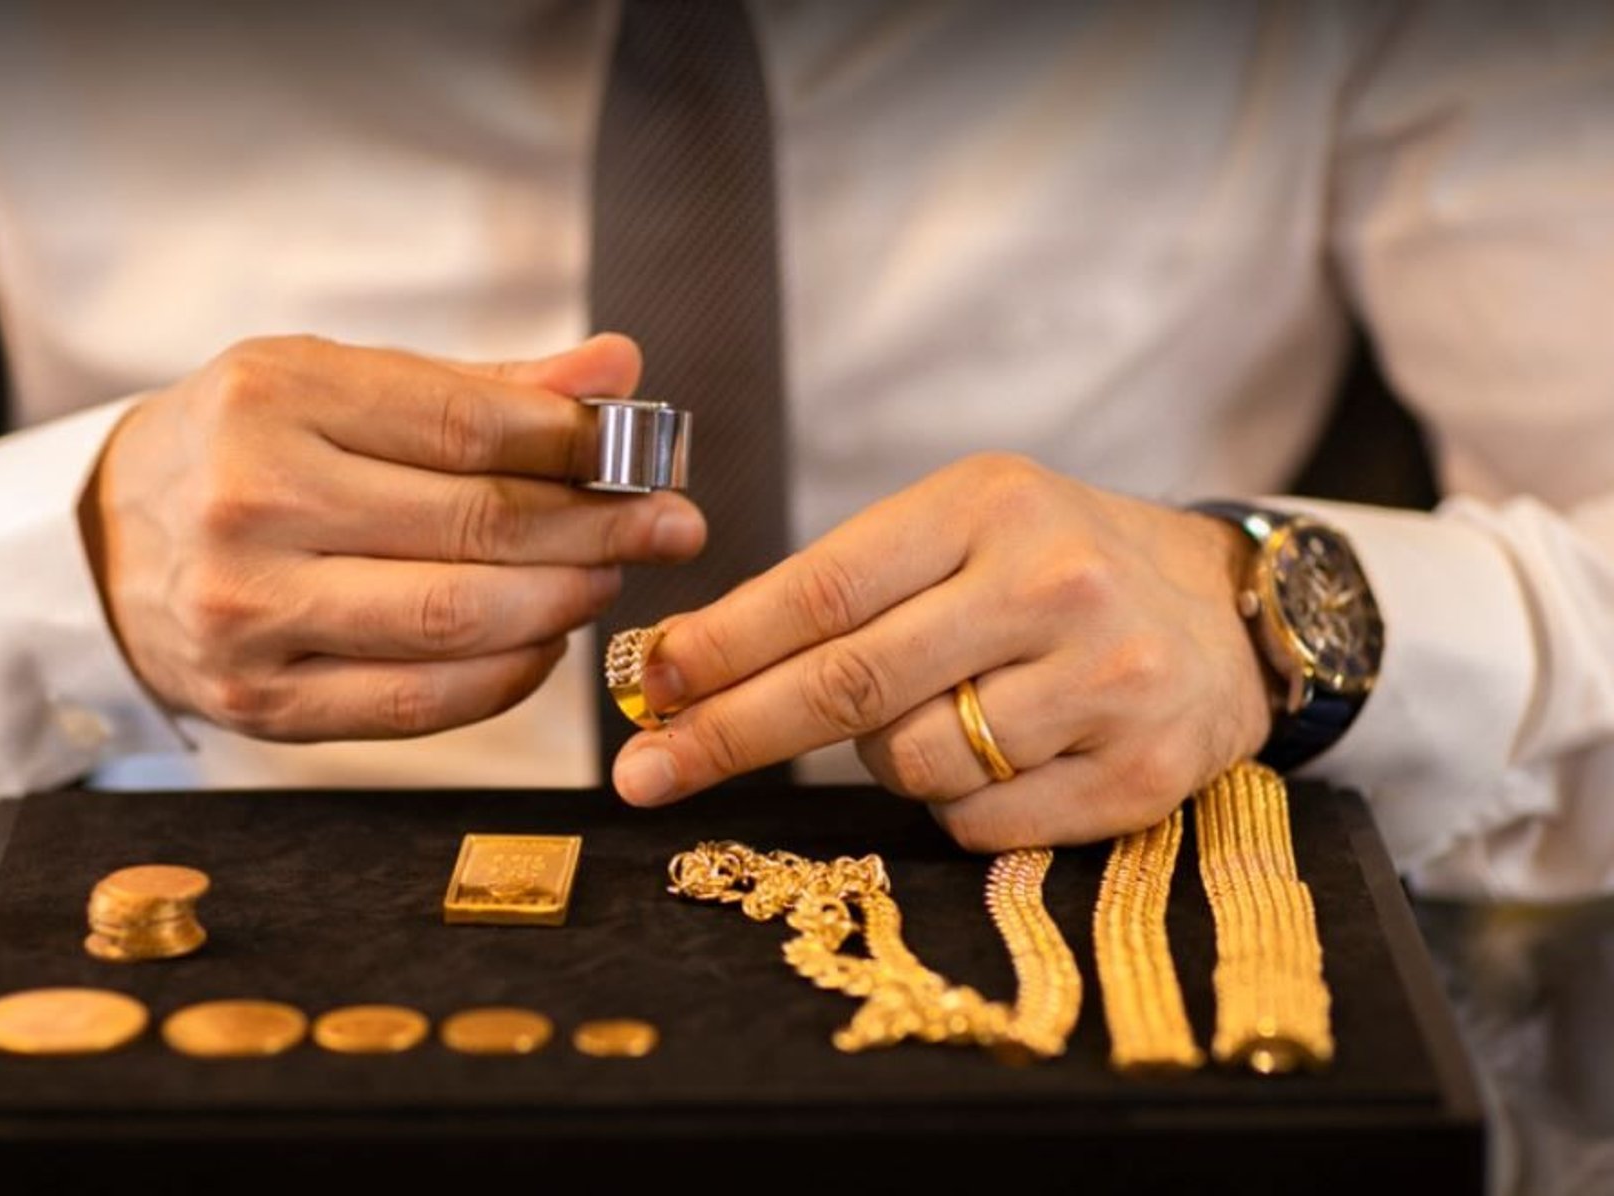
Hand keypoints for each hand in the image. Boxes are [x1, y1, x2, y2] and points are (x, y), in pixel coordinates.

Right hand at [84, 333, 703, 739]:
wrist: (101, 548)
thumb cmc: (241, 449)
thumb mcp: (336, 385)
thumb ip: (480, 388)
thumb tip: (618, 371)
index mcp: (271, 399)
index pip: (466, 427)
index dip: (580, 447)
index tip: (650, 455)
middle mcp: (251, 504)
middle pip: (475, 529)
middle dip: (599, 530)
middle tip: (672, 526)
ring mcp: (250, 614)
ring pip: (456, 622)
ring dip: (563, 603)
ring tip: (606, 578)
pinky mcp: (263, 704)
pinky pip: (422, 705)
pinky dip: (508, 675)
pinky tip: (543, 641)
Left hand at [610, 454, 1271, 849]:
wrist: (1229, 612)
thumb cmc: (1058, 566)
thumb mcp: (963, 528)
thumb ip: (847, 587)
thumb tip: (691, 666)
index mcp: (989, 505)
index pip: (825, 588)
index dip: (724, 647)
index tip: (649, 686)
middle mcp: (1053, 585)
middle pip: (851, 685)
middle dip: (730, 735)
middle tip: (646, 776)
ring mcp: (1105, 682)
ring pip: (911, 764)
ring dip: (883, 760)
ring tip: (939, 714)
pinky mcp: (1141, 773)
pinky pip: (979, 821)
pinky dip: (956, 803)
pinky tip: (998, 755)